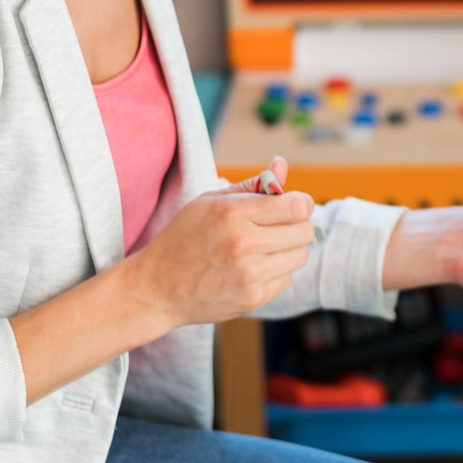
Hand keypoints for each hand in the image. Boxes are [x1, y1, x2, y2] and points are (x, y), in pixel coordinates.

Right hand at [127, 156, 316, 328]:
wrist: (157, 287)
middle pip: (305, 232)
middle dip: (296, 226)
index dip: (301, 203)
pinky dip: (276, 272)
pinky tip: (252, 268)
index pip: (297, 206)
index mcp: (233, 213)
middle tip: (278, 226)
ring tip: (262, 248)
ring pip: (300, 256)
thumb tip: (281, 164)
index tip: (292, 205)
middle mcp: (243, 244)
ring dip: (288, 250)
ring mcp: (249, 274)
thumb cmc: (184, 237)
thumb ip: (252, 185)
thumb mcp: (210, 202)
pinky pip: (286, 278)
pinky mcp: (252, 298)